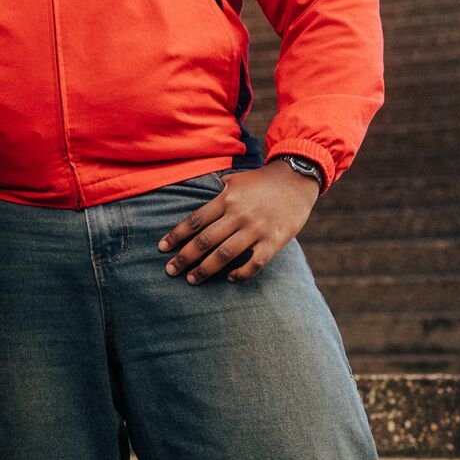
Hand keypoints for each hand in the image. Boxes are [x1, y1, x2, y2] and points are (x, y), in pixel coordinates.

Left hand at [156, 161, 319, 284]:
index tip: (162, 248)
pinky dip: (241, 273)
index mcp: (226, 199)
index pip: (195, 221)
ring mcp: (256, 229)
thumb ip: (216, 193)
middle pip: (205, 240)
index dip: (176, 235)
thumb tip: (200, 205)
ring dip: (205, 269)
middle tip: (170, 270)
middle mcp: (238, 215)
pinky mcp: (274, 241)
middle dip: (184, 257)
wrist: (297, 180)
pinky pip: (255, 263)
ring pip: (225, 254)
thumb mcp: (235, 180)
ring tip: (191, 280)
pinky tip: (230, 279)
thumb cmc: (262, 182)